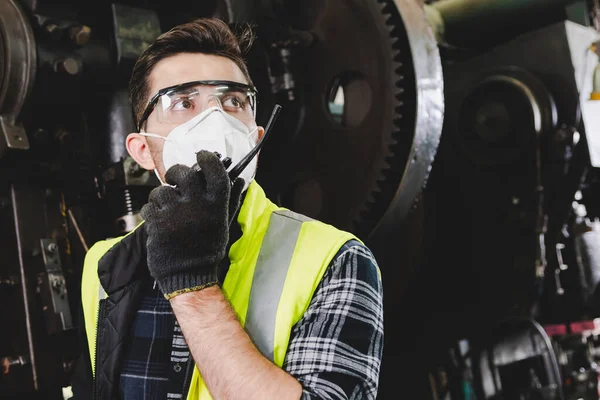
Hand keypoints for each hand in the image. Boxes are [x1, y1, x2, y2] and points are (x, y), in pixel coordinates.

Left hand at [141, 150, 244, 298]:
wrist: (190, 275)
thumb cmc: (207, 248)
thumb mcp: (223, 223)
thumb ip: (231, 200)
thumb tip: (241, 181)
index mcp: (216, 204)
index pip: (213, 170)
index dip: (207, 158)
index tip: (201, 155)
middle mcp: (197, 204)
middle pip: (185, 173)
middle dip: (177, 172)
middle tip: (175, 179)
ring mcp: (175, 212)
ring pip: (162, 190)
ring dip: (161, 196)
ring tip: (166, 208)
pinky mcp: (157, 222)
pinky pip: (149, 206)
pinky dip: (151, 212)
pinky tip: (159, 221)